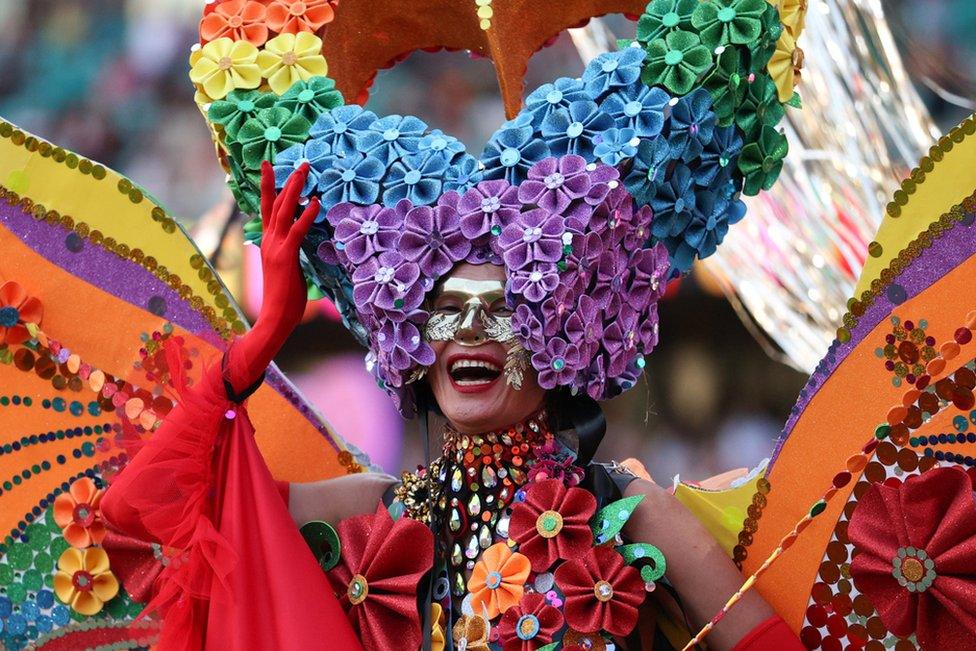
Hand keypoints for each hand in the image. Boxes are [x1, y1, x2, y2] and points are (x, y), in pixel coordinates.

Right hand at [257, 160, 319, 330]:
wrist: (275, 317)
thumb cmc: (284, 298)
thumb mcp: (286, 269)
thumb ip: (289, 254)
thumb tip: (297, 248)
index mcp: (267, 242)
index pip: (266, 208)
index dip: (268, 186)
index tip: (269, 166)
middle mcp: (268, 240)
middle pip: (275, 203)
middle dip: (287, 181)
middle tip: (299, 162)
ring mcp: (275, 247)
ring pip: (284, 211)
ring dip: (295, 189)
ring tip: (305, 171)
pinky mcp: (285, 257)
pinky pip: (297, 231)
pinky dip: (306, 216)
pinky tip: (315, 202)